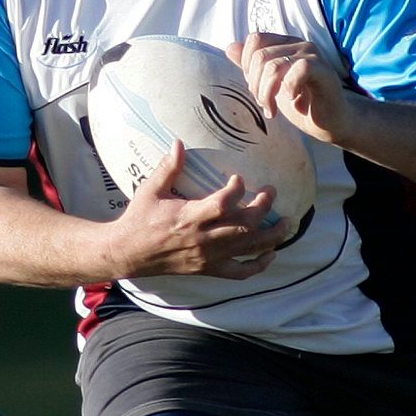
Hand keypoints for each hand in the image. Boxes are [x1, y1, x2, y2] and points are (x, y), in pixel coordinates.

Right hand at [110, 140, 290, 278]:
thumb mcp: (150, 190)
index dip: (237, 190)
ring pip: (249, 248)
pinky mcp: (209, 269)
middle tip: (271, 192)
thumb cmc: (139, 219)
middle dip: (263, 208)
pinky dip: (259, 265)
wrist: (128, 253)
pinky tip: (271, 254)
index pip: (222, 204)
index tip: (239, 178)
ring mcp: (209, 257)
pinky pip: (240, 272)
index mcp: (189, 218)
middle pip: (244, 225)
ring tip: (287, 222)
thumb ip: (168, 168)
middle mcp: (203, 239)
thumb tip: (179, 142)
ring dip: (272, 236)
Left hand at [227, 33, 355, 144]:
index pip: (255, 40)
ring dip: (267, 93)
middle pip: (260, 56)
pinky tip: (291, 101)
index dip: (247, 65)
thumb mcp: (269, 85)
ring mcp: (312, 55)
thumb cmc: (301, 103)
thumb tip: (230, 47)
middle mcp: (298, 44)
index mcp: (285, 44)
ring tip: (272, 110)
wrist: (331, 122)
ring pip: (274, 65)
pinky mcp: (323, 70)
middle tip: (265, 104)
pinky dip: (288, 88)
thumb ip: (251, 66)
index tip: (255, 89)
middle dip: (255, 85)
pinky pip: (298, 69)